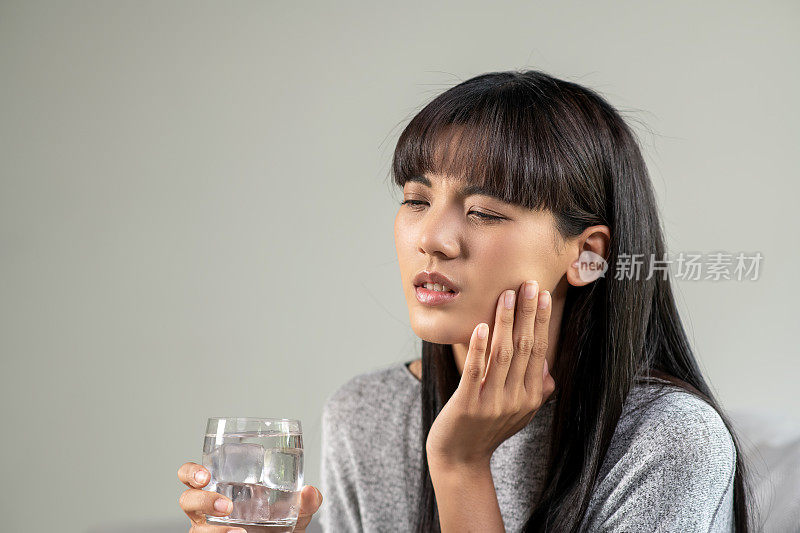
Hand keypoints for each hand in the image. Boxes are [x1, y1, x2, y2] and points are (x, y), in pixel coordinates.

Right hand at [177, 462, 322, 531]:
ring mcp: (208, 529)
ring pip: (195, 527)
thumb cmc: (278, 526)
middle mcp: (209, 510)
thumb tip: (311, 491)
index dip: (192, 472)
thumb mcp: (295, 513)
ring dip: (212, 529)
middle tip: (226, 505)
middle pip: (187, 498)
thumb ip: (306, 502)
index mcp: (223, 489)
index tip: (205, 474)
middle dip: (201, 499)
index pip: (195, 475)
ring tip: (238, 532)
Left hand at [425, 280, 555, 468]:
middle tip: (529, 283)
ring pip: (502, 354)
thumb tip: (547, 365)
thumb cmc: (488, 430)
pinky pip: (475, 371)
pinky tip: (481, 327)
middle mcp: (516, 398)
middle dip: (527, 313)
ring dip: (505, 322)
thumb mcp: (520, 413)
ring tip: (506, 295)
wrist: (460, 460)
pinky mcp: (468, 405)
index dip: (540, 321)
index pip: (539, 350)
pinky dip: (478, 348)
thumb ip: (537, 390)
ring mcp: (492, 403)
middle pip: (525, 347)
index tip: (542, 293)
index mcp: (531, 396)